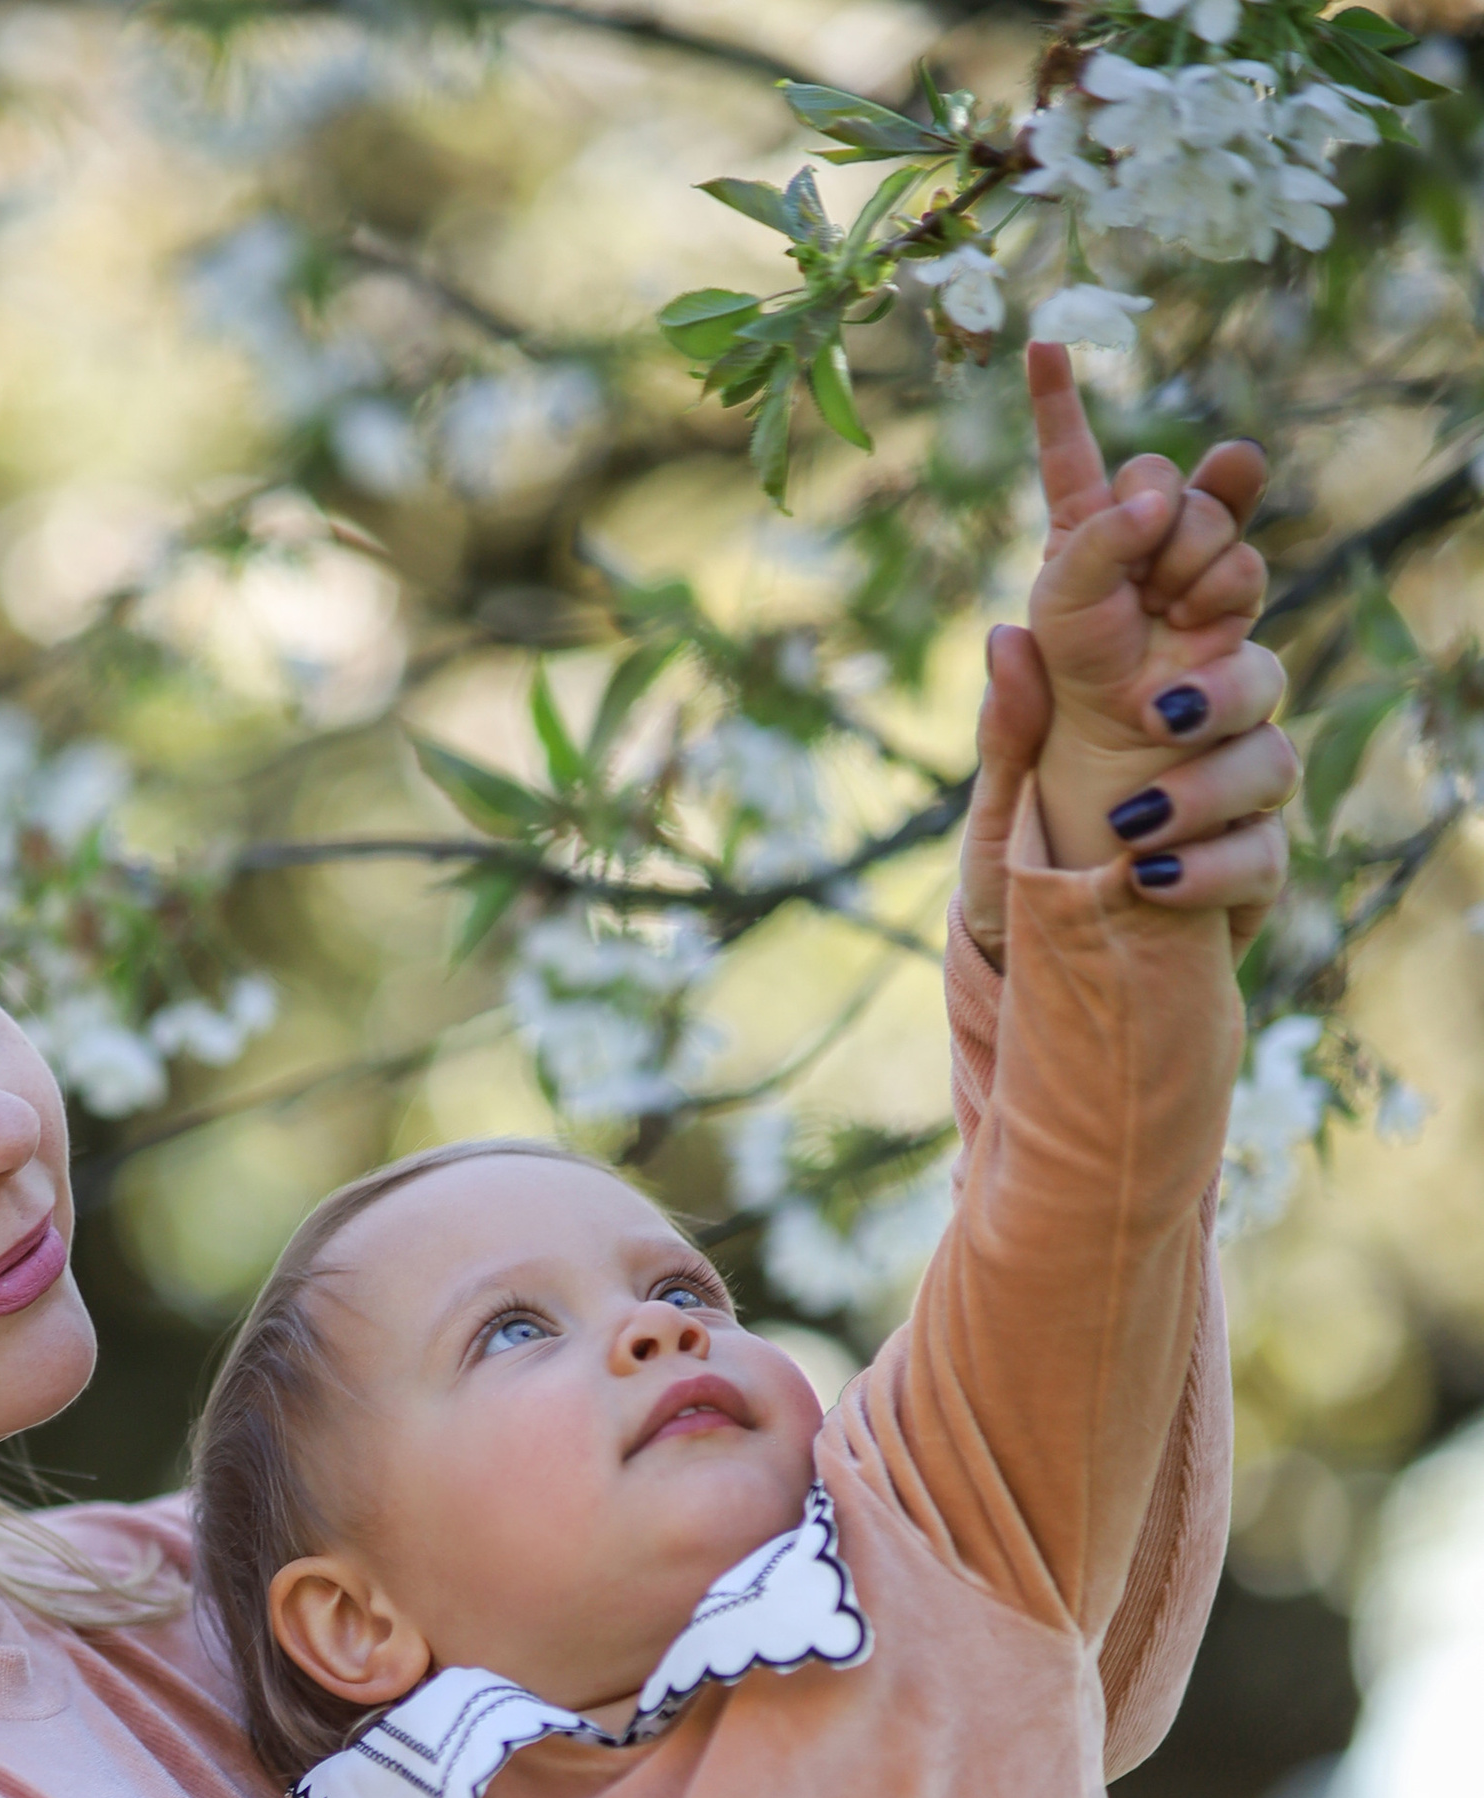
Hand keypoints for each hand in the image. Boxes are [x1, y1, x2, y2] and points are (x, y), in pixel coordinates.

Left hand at [1023, 343, 1296, 917]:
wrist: (1074, 988)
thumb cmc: (1031, 883)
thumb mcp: (997, 809)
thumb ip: (1010, 722)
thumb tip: (1008, 632)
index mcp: (1103, 655)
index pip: (1095, 531)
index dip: (1068, 440)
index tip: (1042, 350)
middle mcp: (1178, 679)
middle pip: (1224, 570)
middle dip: (1211, 559)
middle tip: (1186, 585)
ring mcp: (1229, 753)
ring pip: (1258, 693)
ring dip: (1208, 727)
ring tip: (1132, 798)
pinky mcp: (1255, 845)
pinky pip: (1259, 830)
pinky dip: (1203, 851)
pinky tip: (1141, 873)